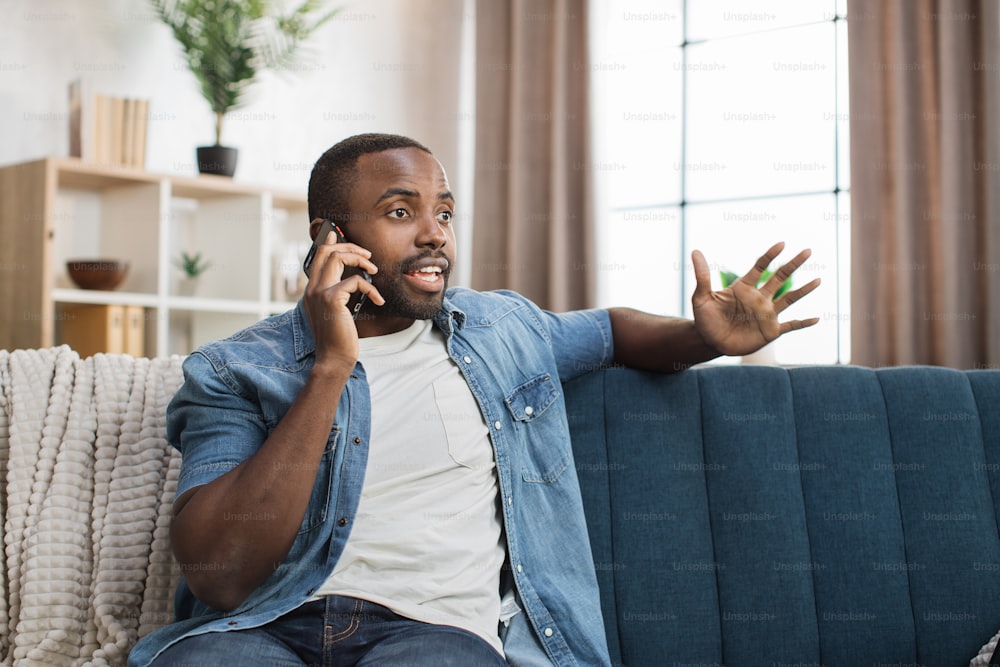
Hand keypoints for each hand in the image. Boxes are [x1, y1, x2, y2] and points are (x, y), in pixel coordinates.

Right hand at [302, 226, 382, 369]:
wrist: (333, 358)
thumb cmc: (338, 338)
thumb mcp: (335, 312)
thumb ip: (337, 295)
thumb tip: (348, 281)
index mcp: (312, 291)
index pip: (317, 258)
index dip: (328, 243)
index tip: (336, 233)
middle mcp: (312, 288)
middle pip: (327, 251)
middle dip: (350, 246)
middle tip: (367, 255)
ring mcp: (319, 292)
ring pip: (338, 257)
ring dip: (360, 259)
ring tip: (374, 270)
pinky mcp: (331, 299)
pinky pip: (355, 281)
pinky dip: (371, 288)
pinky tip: (378, 301)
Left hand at [691, 242, 819, 356]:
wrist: (709, 341)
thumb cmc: (705, 318)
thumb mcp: (701, 297)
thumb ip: (702, 275)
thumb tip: (695, 251)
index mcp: (744, 288)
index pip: (760, 267)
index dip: (770, 255)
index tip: (782, 244)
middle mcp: (759, 298)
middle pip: (780, 277)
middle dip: (794, 264)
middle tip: (808, 250)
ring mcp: (766, 314)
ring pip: (790, 299)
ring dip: (804, 290)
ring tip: (819, 280)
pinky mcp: (770, 330)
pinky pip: (791, 325)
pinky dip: (803, 322)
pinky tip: (817, 318)